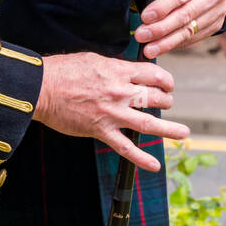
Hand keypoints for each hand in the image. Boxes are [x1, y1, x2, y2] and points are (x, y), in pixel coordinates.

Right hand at [33, 52, 189, 170]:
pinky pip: (125, 148)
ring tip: (183, 134)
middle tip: (169, 103)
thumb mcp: (93, 59)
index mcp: (118, 71)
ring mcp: (112, 113)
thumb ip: (113, 67)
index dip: (165, 80)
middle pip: (154, 98)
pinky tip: (154, 165)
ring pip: (148, 123)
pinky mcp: (101, 131)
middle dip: (166, 101)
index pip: (152, 75)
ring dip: (169, 129)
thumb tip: (125, 69)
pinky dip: (141, 158)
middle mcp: (120, 92)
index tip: (167, 84)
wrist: (41, 88)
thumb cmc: (63, 70)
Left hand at [134, 0, 225, 57]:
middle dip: (161, 28)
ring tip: (149, 49)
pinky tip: (160, 47)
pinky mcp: (216, 26)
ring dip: (166, 42)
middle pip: (185, 15)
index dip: (162, 8)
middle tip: (141, 36)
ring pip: (189, 31)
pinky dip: (175, 44)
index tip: (145, 18)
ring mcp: (218, 12)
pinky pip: (193, 39)